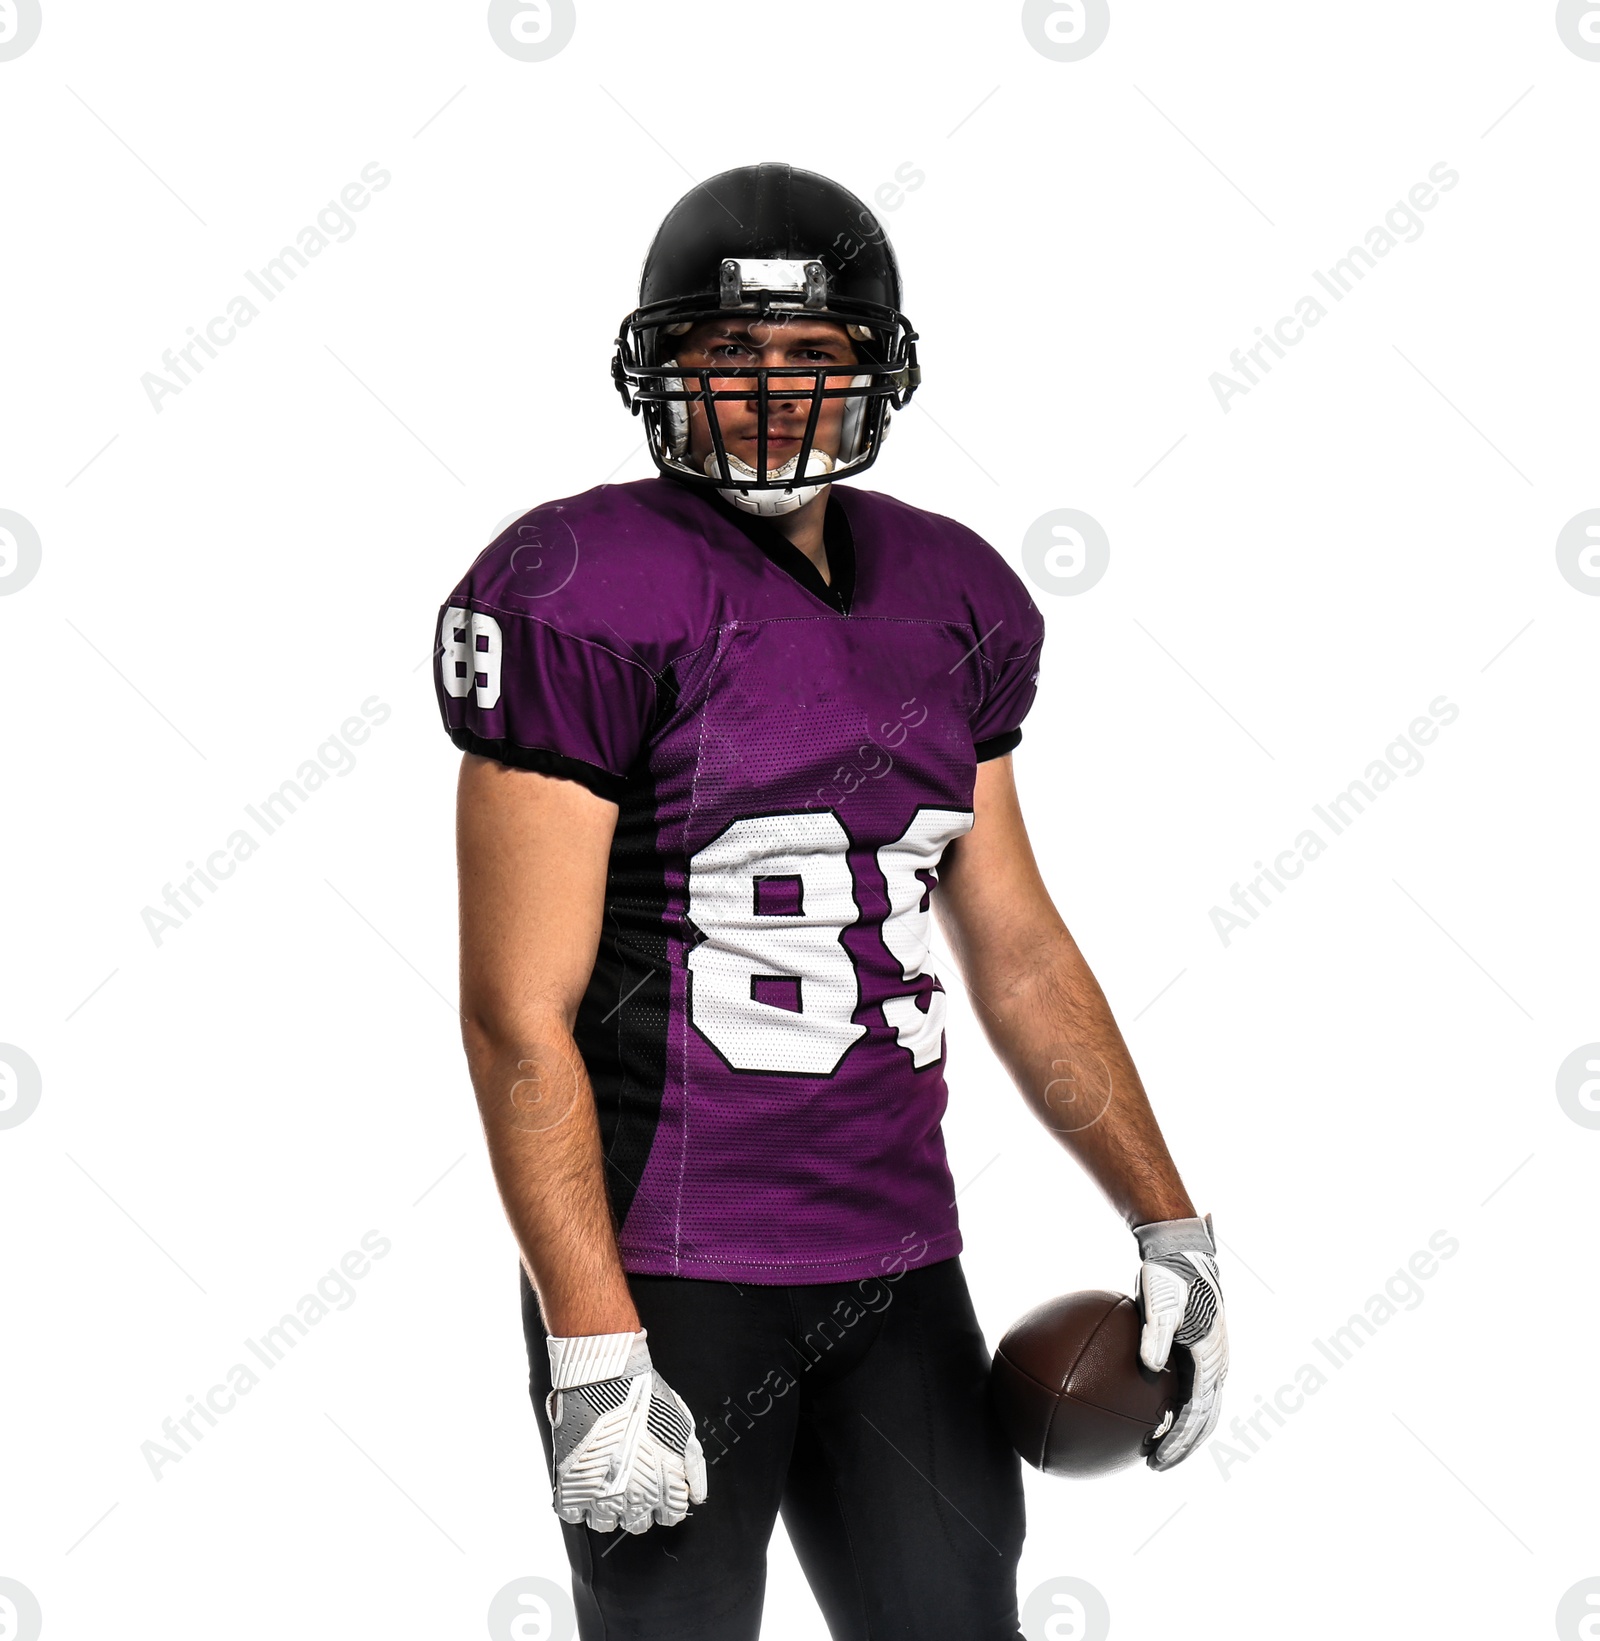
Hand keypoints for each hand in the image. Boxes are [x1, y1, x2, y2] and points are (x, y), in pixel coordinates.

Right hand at [545, 1329, 707, 1531]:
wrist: (605, 1378)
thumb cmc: (646, 1397)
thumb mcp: (682, 1426)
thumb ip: (692, 1466)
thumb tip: (697, 1494)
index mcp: (664, 1486)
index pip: (670, 1517)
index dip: (667, 1504)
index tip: (660, 1492)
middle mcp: (633, 1498)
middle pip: (638, 1525)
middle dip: (639, 1507)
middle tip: (632, 1483)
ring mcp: (599, 1495)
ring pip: (605, 1524)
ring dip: (608, 1509)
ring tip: (607, 1484)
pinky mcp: (570, 1486)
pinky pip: (574, 1514)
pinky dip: (578, 1505)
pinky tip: (586, 1485)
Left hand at [1134, 1213, 1227, 1470]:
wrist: (1181, 1251)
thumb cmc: (1169, 1275)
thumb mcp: (1160, 1302)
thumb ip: (1155, 1335)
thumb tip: (1149, 1368)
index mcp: (1210, 1358)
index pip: (1197, 1413)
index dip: (1179, 1440)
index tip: (1157, 1458)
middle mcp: (1215, 1364)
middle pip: (1203, 1419)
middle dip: (1182, 1446)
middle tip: (1154, 1465)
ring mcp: (1208, 1359)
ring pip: (1200, 1408)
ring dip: (1181, 1432)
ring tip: (1153, 1449)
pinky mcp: (1196, 1351)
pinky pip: (1188, 1389)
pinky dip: (1175, 1410)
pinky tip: (1150, 1414)